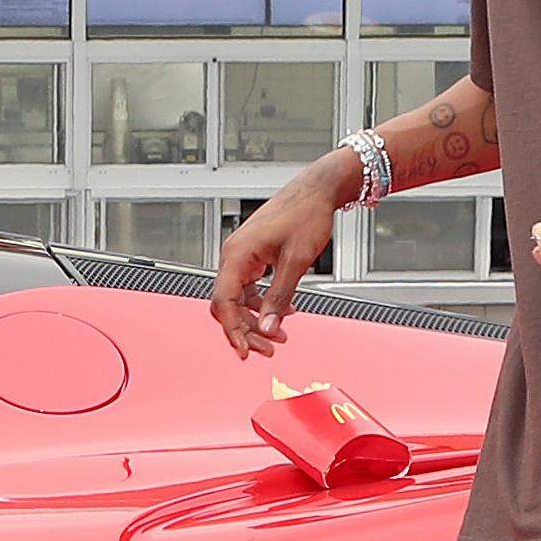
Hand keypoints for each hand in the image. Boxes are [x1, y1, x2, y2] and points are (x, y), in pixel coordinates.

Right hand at [210, 156, 354, 356]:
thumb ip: (279, 297)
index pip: (223, 302)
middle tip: (268, 348)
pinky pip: (249, 287)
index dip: (233, 330)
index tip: (245, 350)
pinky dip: (263, 303)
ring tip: (280, 335)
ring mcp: (242, 255)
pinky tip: (284, 310)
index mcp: (237, 253)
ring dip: (257, 318)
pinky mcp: (254, 255)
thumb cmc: (306, 214)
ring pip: (239, 298)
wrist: (317, 191)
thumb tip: (267, 327)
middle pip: (228, 304)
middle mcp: (234, 254)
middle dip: (247, 329)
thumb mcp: (296, 262)